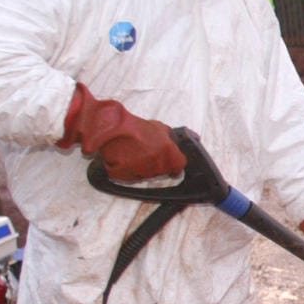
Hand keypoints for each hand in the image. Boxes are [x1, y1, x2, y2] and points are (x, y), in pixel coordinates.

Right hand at [56, 83, 184, 180]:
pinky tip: (125, 158)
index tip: (171, 163)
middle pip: (162, 171)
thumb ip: (176, 136)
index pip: (179, 166)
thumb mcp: (159, 127)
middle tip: (146, 152)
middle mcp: (156, 163)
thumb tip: (195, 138)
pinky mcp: (124, 176)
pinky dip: (127, 171)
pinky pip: (129, 177)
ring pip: (146, 175)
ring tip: (134, 153)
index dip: (175, 164)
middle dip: (157, 164)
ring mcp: (140, 170)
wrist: (108, 127)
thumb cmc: (134, 126)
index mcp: (167, 151)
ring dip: (142, 167)